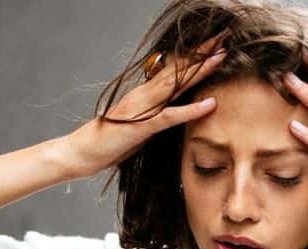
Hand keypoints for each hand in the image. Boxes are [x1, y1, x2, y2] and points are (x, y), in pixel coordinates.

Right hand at [60, 35, 226, 178]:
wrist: (84, 151)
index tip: (215, 45)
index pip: (174, 70)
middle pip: (178, 69)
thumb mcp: (139, 123)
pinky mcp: (142, 126)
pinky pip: (170, 116)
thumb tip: (173, 109)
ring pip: (176, 84)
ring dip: (200, 71)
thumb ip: (156, 113)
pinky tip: (210, 103)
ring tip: (221, 58)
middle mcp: (145, 94)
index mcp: (145, 93)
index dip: (194, 56)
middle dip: (202, 53)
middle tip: (223, 38)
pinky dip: (191, 109)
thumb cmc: (111, 140)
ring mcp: (144, 108)